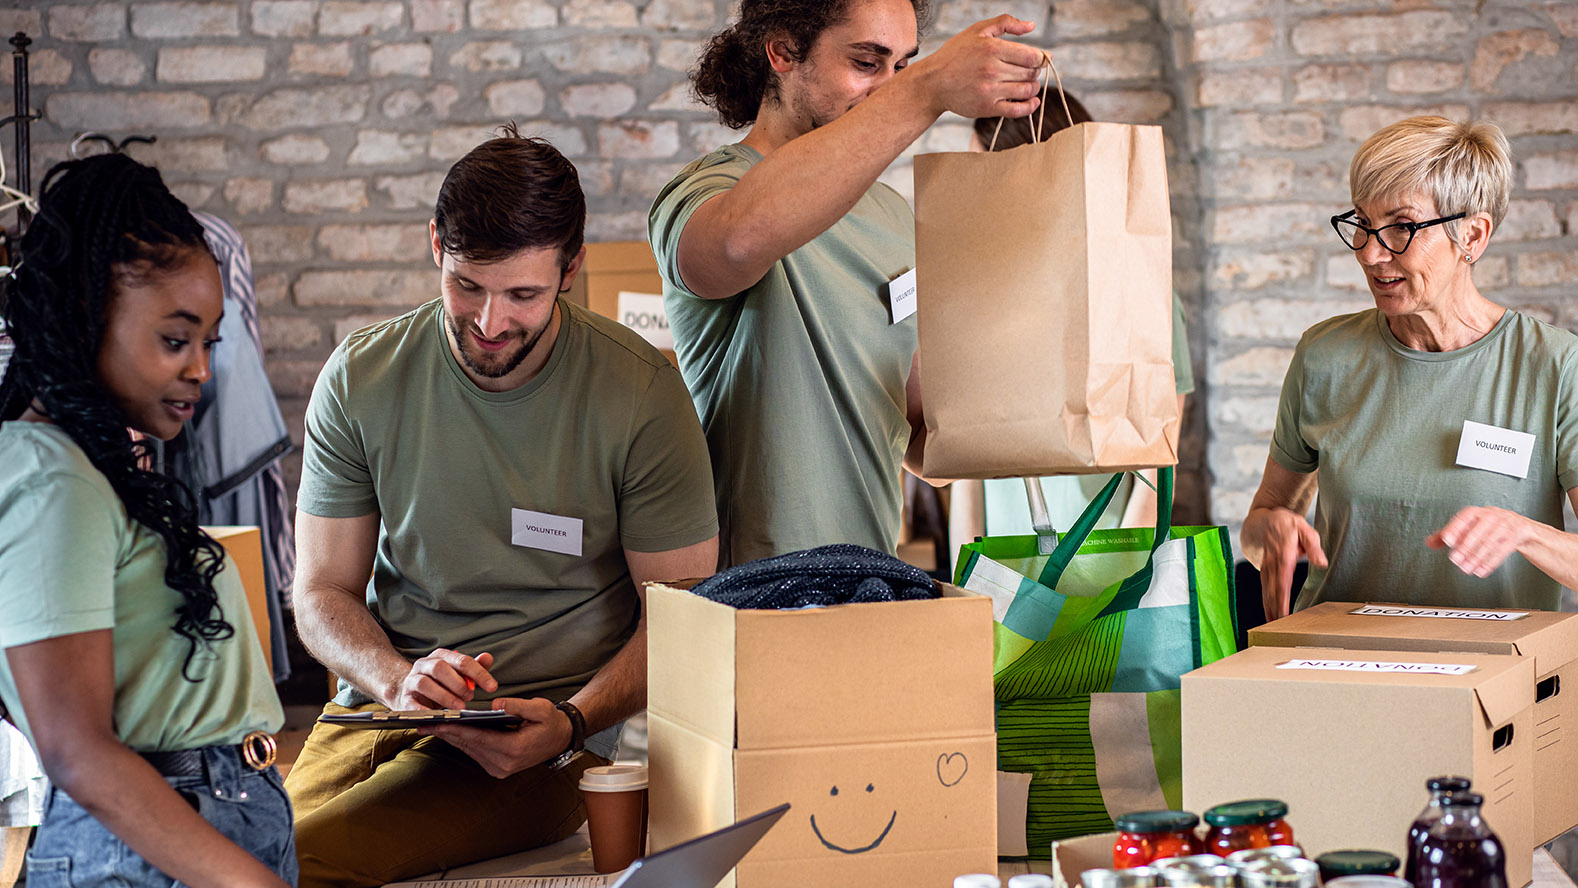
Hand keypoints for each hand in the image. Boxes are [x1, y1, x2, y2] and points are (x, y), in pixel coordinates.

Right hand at [388, 650, 496, 710]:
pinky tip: (438, 717)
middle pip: (440, 668)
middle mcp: (423, 665)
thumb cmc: (441, 684)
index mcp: (440, 656)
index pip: (462, 660)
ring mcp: (411, 681)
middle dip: (458, 683)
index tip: (493, 687)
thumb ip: (474, 667)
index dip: (479, 673)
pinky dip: (425, 710)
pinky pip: (411, 703)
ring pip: (425, 684)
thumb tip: (488, 657)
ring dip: (444, 696)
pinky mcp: (404, 699)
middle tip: (470, 697)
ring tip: (459, 708)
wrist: (410, 694)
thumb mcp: (458, 675)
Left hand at [418, 697, 572, 778]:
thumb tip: (497, 704)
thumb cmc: (550, 723)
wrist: (560, 740)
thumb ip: (519, 706)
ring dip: (450, 738)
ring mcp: (499, 769)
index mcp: (514, 749)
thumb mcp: (541, 709)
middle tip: (423, 723)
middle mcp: (504, 764)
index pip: (479, 737)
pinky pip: (474, 753)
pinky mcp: (496, 768)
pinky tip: (448, 731)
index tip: (438, 721)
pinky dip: (461, 742)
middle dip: (446, 733)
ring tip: (430, 726)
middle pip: (469, 745)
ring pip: (469, 750)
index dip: (457, 728)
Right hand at [907, 15, 1047, 118]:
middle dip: (1035, 72)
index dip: (1041, 58)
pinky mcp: (986, 108)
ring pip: (1026, 90)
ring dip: (1033, 87)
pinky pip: (1017, 110)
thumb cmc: (955, 54)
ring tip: (1027, 83)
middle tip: (1030, 71)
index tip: (1040, 59)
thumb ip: (1005, 23)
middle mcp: (992, 70)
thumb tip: (1031, 26)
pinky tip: (1033, 101)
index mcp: (992, 48)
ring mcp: (990, 91)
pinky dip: (1030, 107)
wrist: (933, 83)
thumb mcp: (977, 30)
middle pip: (1031, 73)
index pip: (1032, 56)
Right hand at [1249, 507, 1327, 620]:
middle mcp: (1272, 564)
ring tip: (1272, 626)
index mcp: (1282, 554)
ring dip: (1269, 609)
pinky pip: (1265, 589)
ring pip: (1267, 591)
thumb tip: (1321, 563)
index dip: (1282, 599)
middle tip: (1278, 627)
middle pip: (1273, 590)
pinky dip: (1267, 602)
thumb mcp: (1302, 527)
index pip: (1282, 581)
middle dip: (1275, 609)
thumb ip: (1313, 545)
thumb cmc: (1284, 524)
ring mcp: (1265, 568)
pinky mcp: (1264, 571)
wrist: (1260, 521)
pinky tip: (1270, 614)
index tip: (1284, 613)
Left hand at [1428, 507, 1535, 577]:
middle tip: (1455, 560)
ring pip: (1488, 544)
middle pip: (1476, 533)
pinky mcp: (1513, 538)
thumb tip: (1429, 543)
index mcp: (1474, 512)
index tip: (1446, 540)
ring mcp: (1503, 527)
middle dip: (1465, 548)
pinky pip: (1501, 552)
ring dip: (1476, 559)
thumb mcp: (1467, 526)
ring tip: (1465, 569)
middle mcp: (1489, 516)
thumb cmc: (1484, 525)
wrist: (1516, 525)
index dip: (1455, 528)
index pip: (1463, 518)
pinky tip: (1480, 572)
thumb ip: (1448, 533)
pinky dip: (1489, 563)